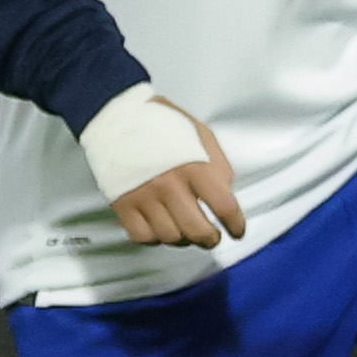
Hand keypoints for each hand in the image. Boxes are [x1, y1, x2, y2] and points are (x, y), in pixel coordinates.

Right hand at [104, 101, 249, 253]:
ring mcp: (144, 196)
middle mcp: (169, 184)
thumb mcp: (201, 135)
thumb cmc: (162, 124)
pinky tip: (160, 226)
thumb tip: (227, 195)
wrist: (119, 117)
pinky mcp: (123, 204)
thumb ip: (218, 166)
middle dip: (210, 239)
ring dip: (183, 239)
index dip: (236, 224)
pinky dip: (154, 237)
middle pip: (197, 231)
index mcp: (193, 165)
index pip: (224, 206)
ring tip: (185, 228)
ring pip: (171, 237)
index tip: (237, 231)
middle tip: (212, 236)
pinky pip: (143, 236)